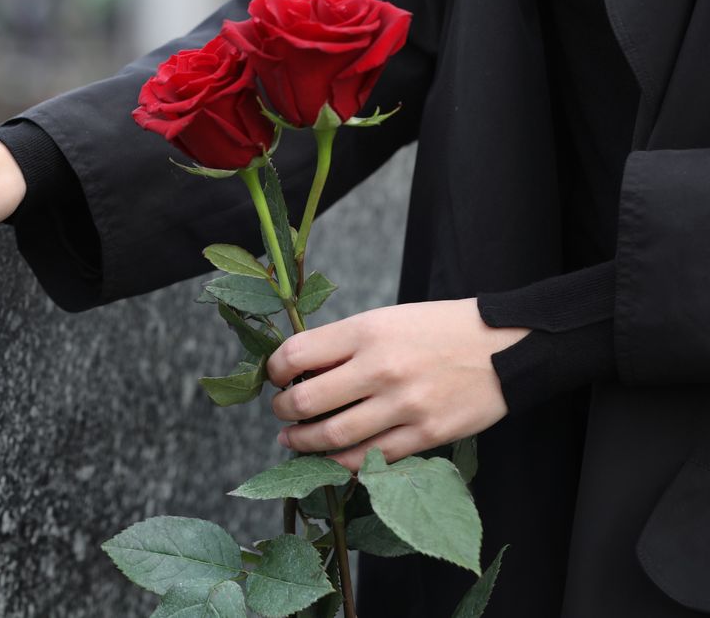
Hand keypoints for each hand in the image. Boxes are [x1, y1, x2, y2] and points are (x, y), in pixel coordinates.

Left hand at [266, 299, 528, 471]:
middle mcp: (381, 368)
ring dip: (302, 442)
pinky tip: (330, 458)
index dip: (274, 369)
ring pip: (333, 436)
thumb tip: (300, 370)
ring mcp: (404, 405)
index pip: (296, 354)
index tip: (275, 377)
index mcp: (368, 332)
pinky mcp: (427, 434)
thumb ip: (346, 343)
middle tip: (280, 411)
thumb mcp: (388, 319)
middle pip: (307, 400)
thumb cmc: (441, 329)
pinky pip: (370, 458)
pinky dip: (341, 462)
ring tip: (292, 439)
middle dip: (282, 410)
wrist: (507, 346)